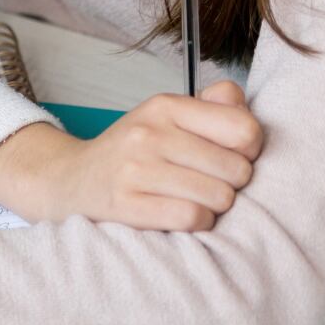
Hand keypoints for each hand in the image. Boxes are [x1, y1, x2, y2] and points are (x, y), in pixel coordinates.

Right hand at [0, 81, 262, 231]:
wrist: (73, 180)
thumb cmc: (135, 151)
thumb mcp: (166, 117)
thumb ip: (211, 106)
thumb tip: (241, 102)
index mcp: (164, 106)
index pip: (243, 128)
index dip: (251, 149)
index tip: (235, 155)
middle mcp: (149, 133)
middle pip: (237, 170)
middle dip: (232, 183)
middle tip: (211, 182)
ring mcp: (135, 169)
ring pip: (219, 197)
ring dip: (215, 206)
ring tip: (197, 199)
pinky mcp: (127, 205)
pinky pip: (192, 218)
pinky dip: (198, 222)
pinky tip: (185, 214)